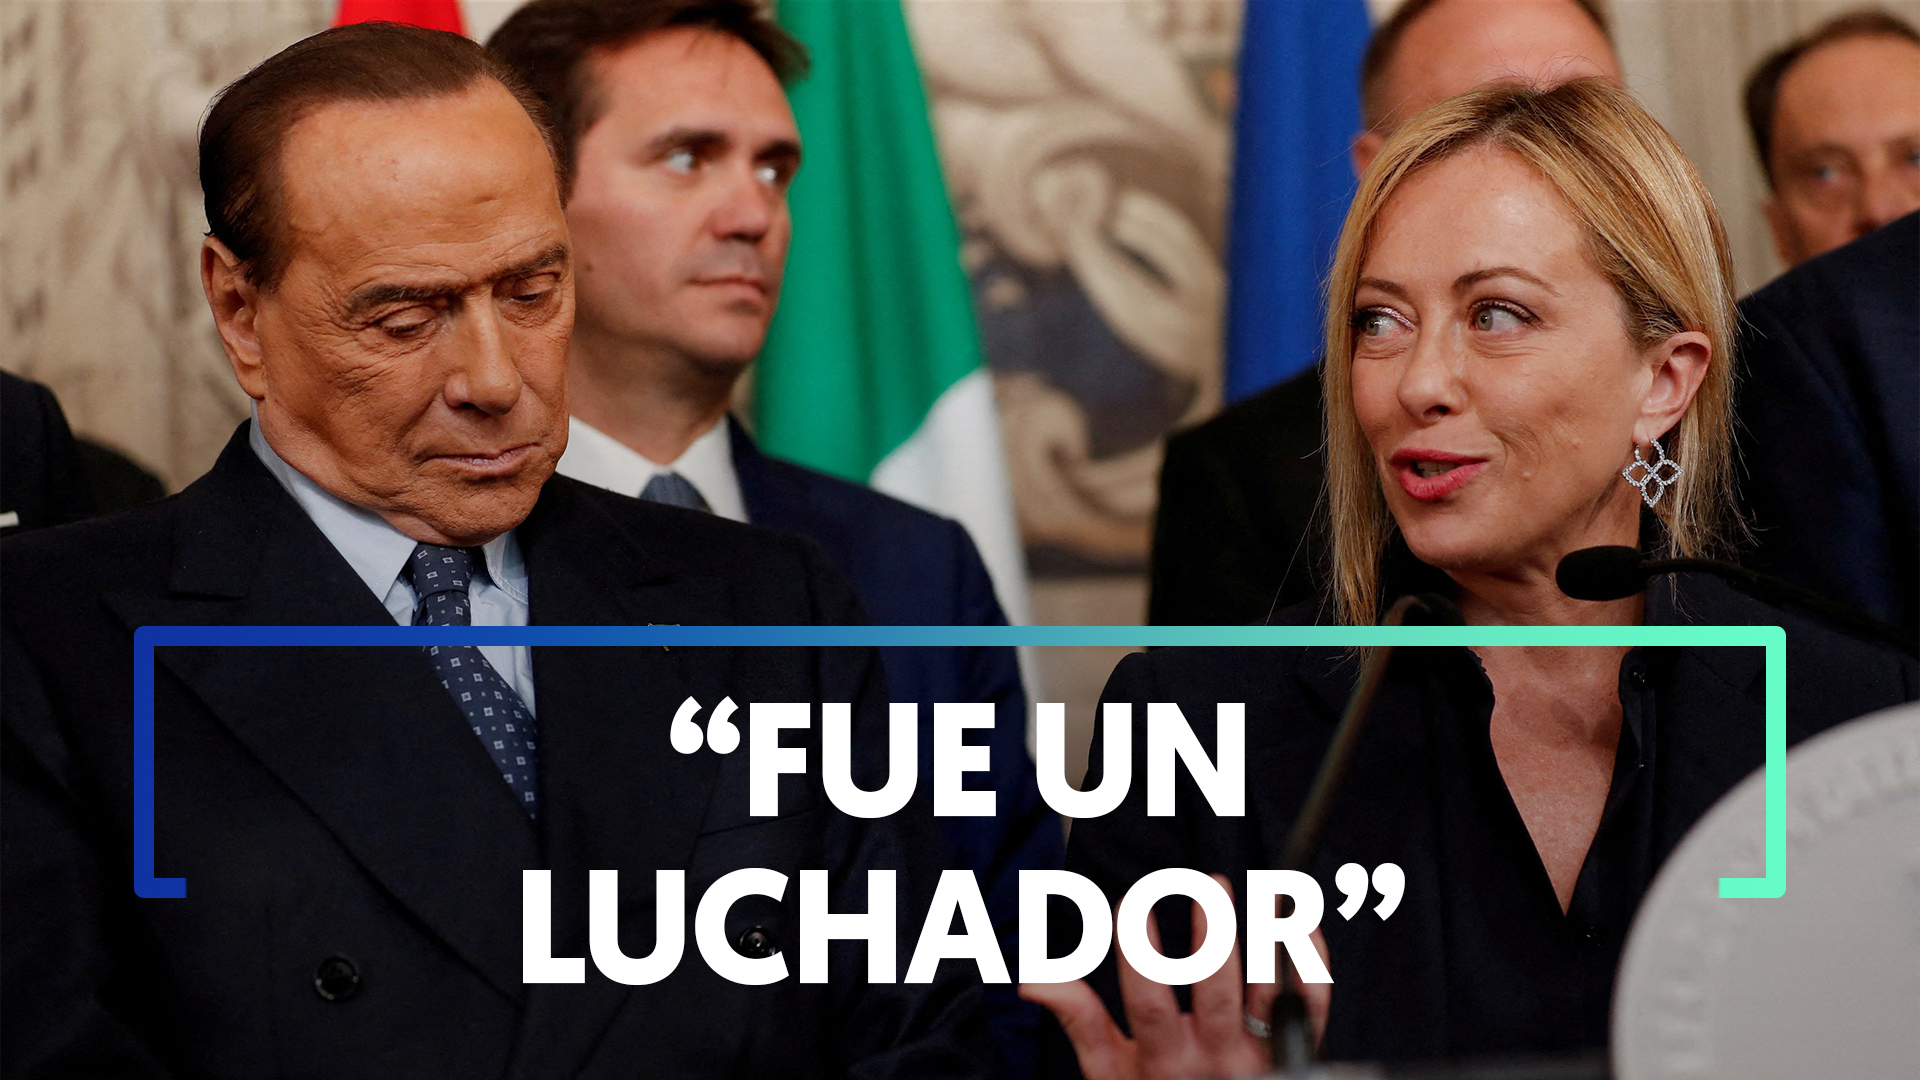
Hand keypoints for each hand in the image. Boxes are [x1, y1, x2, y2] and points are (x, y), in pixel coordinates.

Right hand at [1020, 875, 1330, 1079]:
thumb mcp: (1108, 1073)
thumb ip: (1078, 1019)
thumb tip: (1034, 977)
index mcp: (1162, 1061)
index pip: (1149, 1001)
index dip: (1140, 951)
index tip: (1132, 902)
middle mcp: (1213, 1060)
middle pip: (1216, 993)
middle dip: (1212, 935)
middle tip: (1209, 883)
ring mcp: (1258, 1058)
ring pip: (1270, 997)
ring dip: (1269, 942)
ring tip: (1265, 892)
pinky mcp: (1294, 1054)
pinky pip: (1315, 1007)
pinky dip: (1312, 963)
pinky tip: (1299, 922)